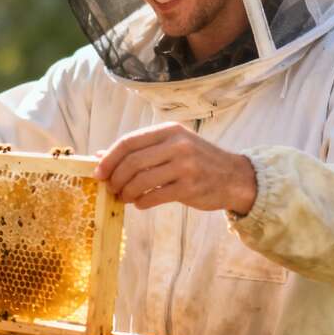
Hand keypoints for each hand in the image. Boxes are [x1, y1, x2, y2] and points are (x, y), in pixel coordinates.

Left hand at [93, 122, 256, 213]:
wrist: (234, 176)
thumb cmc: (197, 160)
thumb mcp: (171, 146)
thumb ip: (139, 150)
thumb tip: (99, 155)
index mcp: (169, 130)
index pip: (129, 142)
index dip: (109, 158)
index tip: (99, 172)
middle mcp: (177, 145)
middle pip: (132, 162)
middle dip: (115, 178)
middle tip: (111, 188)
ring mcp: (185, 166)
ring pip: (141, 180)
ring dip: (127, 192)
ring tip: (124, 197)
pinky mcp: (190, 187)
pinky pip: (155, 196)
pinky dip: (142, 202)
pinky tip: (141, 204)